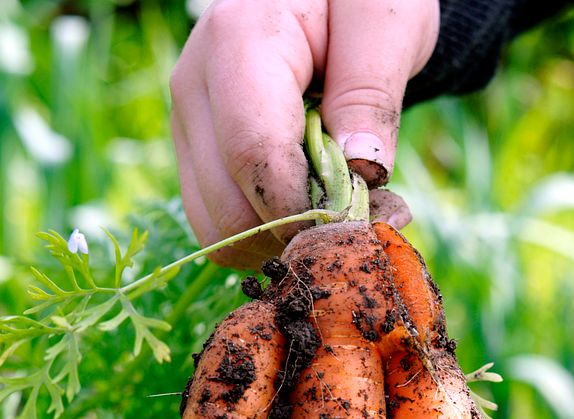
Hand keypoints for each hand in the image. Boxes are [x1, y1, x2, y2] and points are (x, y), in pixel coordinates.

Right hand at [170, 0, 439, 267]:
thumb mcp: (386, 23)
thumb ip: (372, 92)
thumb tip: (361, 171)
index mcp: (235, 41)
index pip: (253, 155)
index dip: (303, 208)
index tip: (355, 221)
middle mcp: (194, 85)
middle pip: (229, 207)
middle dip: (296, 231)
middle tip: (359, 217)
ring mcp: (187, 125)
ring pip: (217, 229)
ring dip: (281, 241)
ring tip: (334, 209)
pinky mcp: (195, 155)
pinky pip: (219, 226)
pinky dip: (267, 236)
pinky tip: (308, 208)